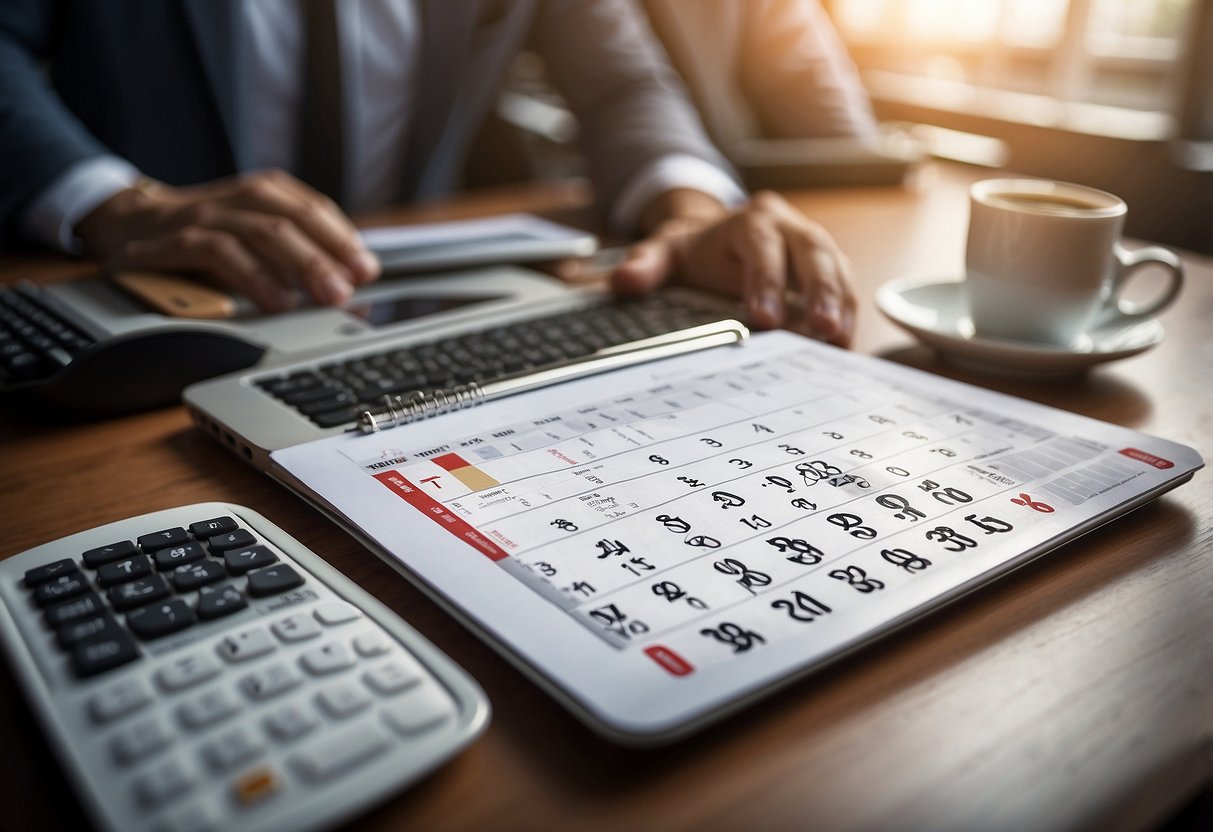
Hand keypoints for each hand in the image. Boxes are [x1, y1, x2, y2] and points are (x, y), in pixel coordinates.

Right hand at [74, 169, 379, 311]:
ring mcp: (204, 216)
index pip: (310, 208)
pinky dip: (253, 276)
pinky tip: (276, 299)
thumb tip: (349, 289)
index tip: (366, 268)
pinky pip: (218, 253)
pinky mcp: (174, 241)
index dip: (342, 237)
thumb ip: (295, 258)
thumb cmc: (202, 237)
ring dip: (300, 265)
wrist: (126, 225)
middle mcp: (236, 198)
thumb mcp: (251, 239)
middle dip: (328, 254)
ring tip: (326, 295)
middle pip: (291, 219)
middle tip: (352, 286)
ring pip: (261, 232)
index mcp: (261, 193)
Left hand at [610, 191, 855, 345]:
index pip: (763, 246)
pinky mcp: (829, 272)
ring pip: (838, 270)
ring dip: (843, 306)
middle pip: (814, 253)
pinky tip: (844, 348)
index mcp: (752, 220)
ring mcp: (815, 249)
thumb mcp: (664, 252)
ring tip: (840, 343)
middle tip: (821, 331)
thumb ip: (645, 265)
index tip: (764, 318)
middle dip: (821, 292)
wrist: (715, 240)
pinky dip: (848, 317)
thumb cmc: (694, 251)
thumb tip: (621, 281)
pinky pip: (845, 290)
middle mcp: (791, 228)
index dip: (766, 280)